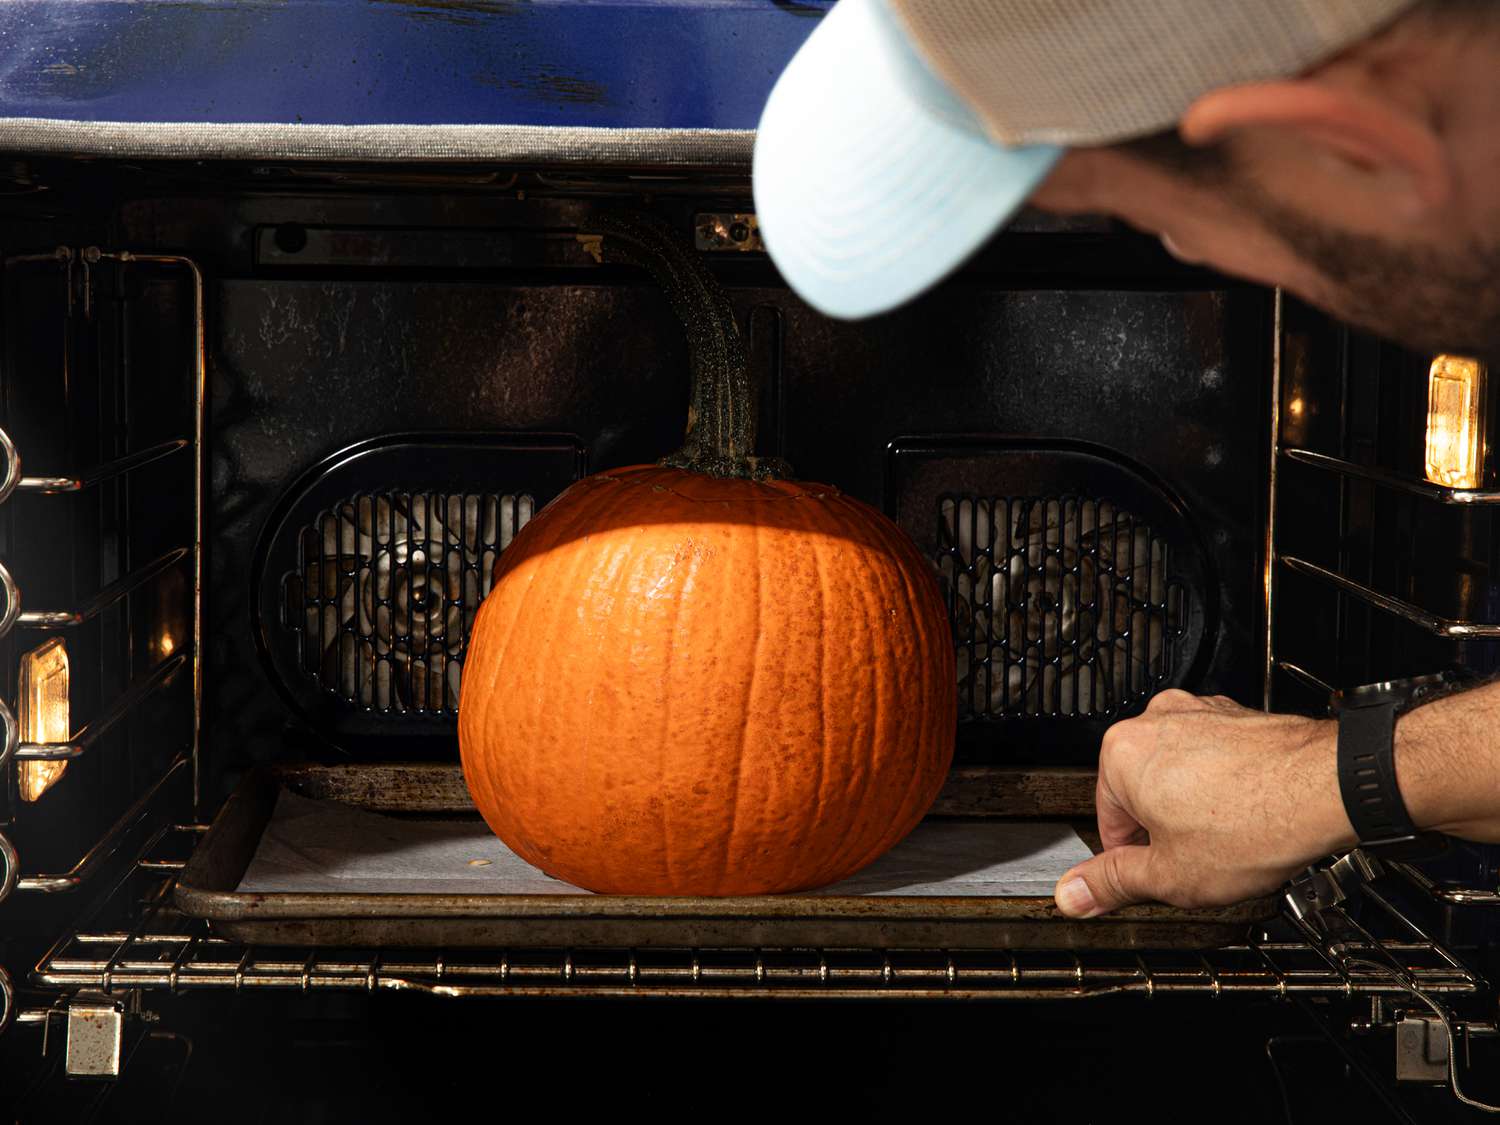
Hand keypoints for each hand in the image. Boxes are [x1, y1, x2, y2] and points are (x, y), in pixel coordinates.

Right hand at [1053, 690, 1354, 917]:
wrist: (1330, 789)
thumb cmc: (1257, 822)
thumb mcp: (1170, 876)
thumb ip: (1112, 884)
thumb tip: (1072, 894)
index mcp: (1121, 754)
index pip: (1109, 823)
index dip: (1136, 861)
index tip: (1157, 875)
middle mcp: (1155, 722)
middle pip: (1142, 793)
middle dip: (1166, 830)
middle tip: (1199, 860)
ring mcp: (1198, 714)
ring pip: (1179, 774)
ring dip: (1195, 807)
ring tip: (1230, 838)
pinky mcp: (1236, 716)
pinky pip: (1214, 757)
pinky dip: (1225, 785)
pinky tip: (1249, 815)